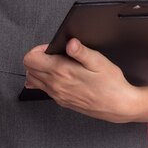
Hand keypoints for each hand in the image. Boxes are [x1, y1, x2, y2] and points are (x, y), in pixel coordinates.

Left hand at [23, 39, 139, 122]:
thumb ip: (81, 51)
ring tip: (55, 64)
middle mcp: (56, 85)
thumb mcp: (98, 61)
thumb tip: (70, 42)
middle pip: (29, 69)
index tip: (52, 47)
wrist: (118, 106)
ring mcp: (58, 95)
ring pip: (34, 81)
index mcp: (62, 71)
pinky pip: (44, 90)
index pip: (31, 59)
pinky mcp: (62, 101)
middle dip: (38, 58)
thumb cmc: (111, 83)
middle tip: (54, 54)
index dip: (38, 49)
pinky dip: (44, 81)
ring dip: (39, 70)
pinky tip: (57, 77)